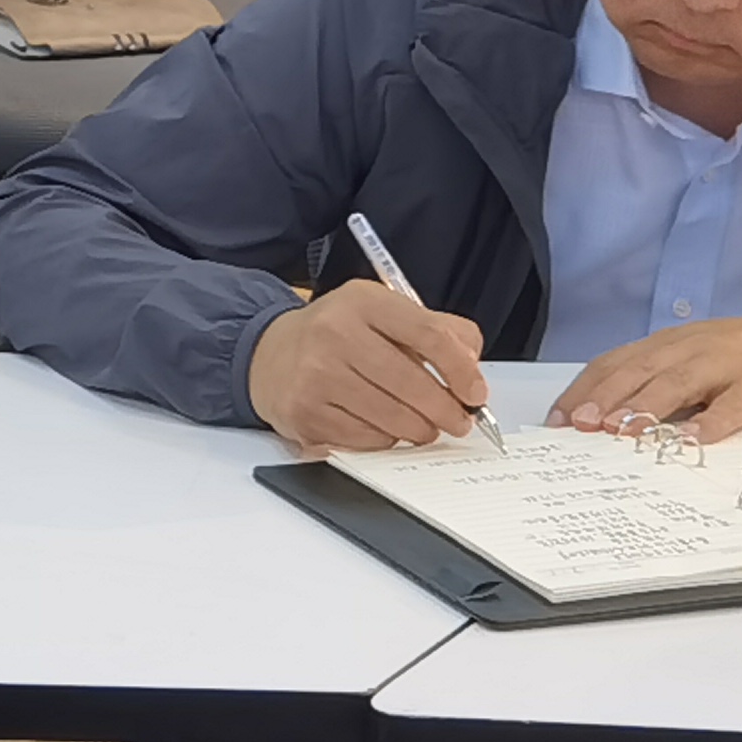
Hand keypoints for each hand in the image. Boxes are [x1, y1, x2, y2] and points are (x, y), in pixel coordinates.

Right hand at [247, 281, 489, 453]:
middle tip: (459, 421)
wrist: (266, 353)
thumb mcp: (382, 312)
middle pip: (414, 384)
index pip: (430, 335)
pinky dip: (386, 440)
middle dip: (447, 411)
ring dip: (420, 430)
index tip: (476, 392)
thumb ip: (435, 329)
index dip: (463, 370)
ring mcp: (316, 375)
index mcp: (362, 301)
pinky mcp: (305, 413)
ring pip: (394, 419)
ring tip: (422, 426)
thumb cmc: (336, 334)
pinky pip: (368, 440)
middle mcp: (335, 333)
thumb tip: (472, 367)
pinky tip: (382, 426)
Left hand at [552, 312, 741, 445]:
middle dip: (605, 399)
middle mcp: (690, 349)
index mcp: (668, 345)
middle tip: (580, 427)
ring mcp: (726, 365)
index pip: (615, 364)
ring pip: (678, 383)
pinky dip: (713, 421)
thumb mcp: (692, 362)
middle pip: (638, 372)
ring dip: (647, 407)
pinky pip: (734, 405)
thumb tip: (606, 417)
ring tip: (622, 432)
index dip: (584, 390)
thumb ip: (656, 383)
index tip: (558, 419)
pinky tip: (695, 439)